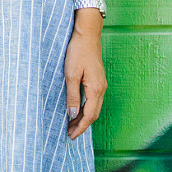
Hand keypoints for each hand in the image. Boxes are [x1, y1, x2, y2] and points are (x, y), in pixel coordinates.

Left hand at [64, 12, 105, 138]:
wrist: (87, 34)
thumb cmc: (78, 52)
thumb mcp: (71, 74)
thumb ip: (72, 96)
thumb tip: (72, 115)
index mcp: (96, 89)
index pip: (89, 116)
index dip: (80, 127)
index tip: (71, 136)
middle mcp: (101, 89)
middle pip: (93, 114)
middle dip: (82, 125)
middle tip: (69, 133)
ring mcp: (101, 84)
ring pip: (94, 107)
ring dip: (83, 117)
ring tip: (71, 124)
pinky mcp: (98, 79)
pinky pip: (94, 100)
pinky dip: (86, 108)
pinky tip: (77, 108)